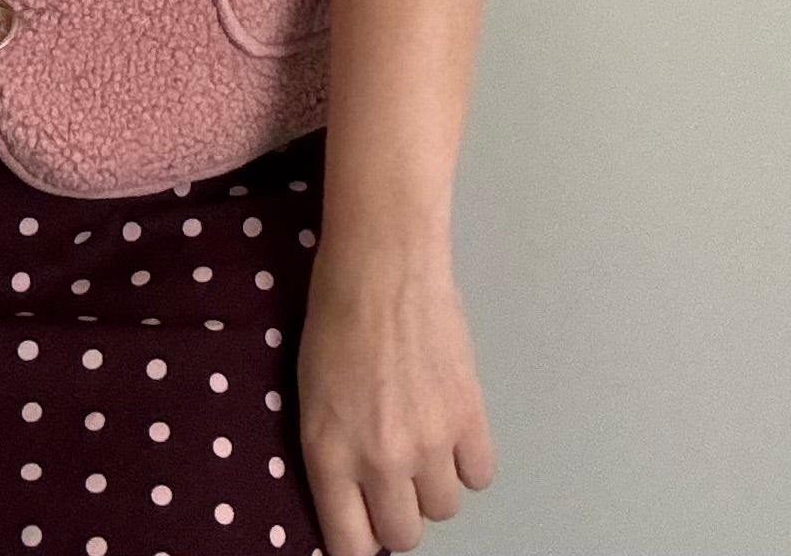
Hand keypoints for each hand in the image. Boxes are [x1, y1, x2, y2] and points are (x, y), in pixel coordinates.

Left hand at [295, 244, 496, 553]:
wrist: (382, 262)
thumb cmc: (335, 314)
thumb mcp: (311, 395)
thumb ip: (333, 454)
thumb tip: (356, 497)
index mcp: (329, 455)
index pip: (351, 547)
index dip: (359, 541)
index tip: (364, 527)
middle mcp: (380, 460)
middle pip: (403, 536)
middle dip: (398, 514)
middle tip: (394, 481)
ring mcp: (429, 443)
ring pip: (444, 509)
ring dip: (434, 485)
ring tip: (423, 442)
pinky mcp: (469, 417)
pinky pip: (480, 475)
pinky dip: (468, 461)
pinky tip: (452, 430)